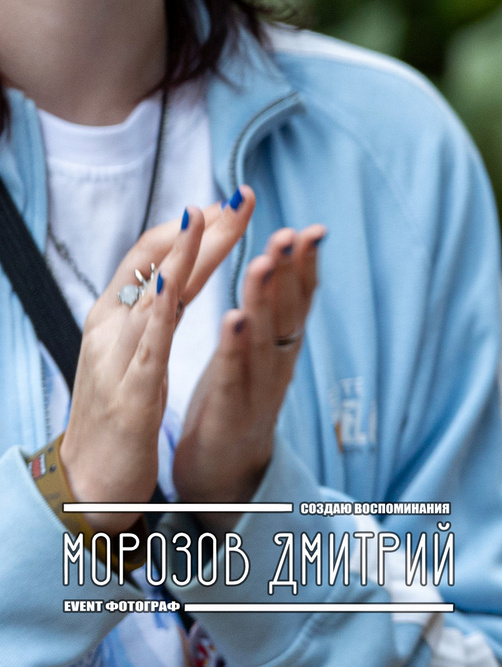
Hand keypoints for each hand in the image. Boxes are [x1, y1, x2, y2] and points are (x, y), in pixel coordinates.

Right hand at [58, 194, 255, 532]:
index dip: (193, 227)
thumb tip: (176, 267)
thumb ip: (156, 309)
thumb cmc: (117, 409)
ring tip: (205, 218)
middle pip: (157, 266)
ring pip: (152, 296)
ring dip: (182, 256)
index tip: (231, 201)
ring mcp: (118, 358)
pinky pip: (148, 345)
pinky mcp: (132, 391)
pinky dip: (161, 312)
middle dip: (201, 228)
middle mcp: (111, 328)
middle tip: (241, 195)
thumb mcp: (136, 349)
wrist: (88, 479)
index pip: (154, 257)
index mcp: (114, 317)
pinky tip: (175, 285)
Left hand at [174, 202, 324, 520]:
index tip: (311, 229)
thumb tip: (277, 264)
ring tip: (263, 264)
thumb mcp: (252, 354)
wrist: (223, 477)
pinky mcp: (231, 415)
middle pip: (288, 313)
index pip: (299, 300)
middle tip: (291, 233)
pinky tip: (233, 320)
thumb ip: (266, 314)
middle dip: (290, 271)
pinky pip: (234, 376)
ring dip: (266, 300)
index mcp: (280, 347)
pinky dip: (235, 348)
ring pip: (264, 339)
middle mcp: (278, 364)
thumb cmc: (233, 404)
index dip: (306, 266)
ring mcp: (258, 390)